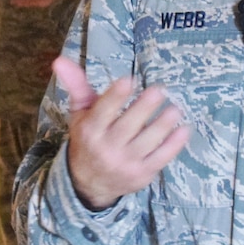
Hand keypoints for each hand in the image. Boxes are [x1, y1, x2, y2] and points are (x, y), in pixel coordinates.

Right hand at [50, 57, 188, 209]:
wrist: (89, 184)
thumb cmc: (88, 139)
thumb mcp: (80, 113)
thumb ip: (76, 86)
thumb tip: (60, 60)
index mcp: (90, 130)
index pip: (103, 111)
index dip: (116, 96)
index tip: (129, 80)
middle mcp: (106, 148)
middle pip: (128, 126)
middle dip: (144, 107)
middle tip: (160, 90)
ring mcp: (125, 163)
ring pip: (147, 142)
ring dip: (163, 125)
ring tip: (175, 109)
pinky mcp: (142, 174)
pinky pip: (160, 159)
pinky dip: (174, 145)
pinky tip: (184, 129)